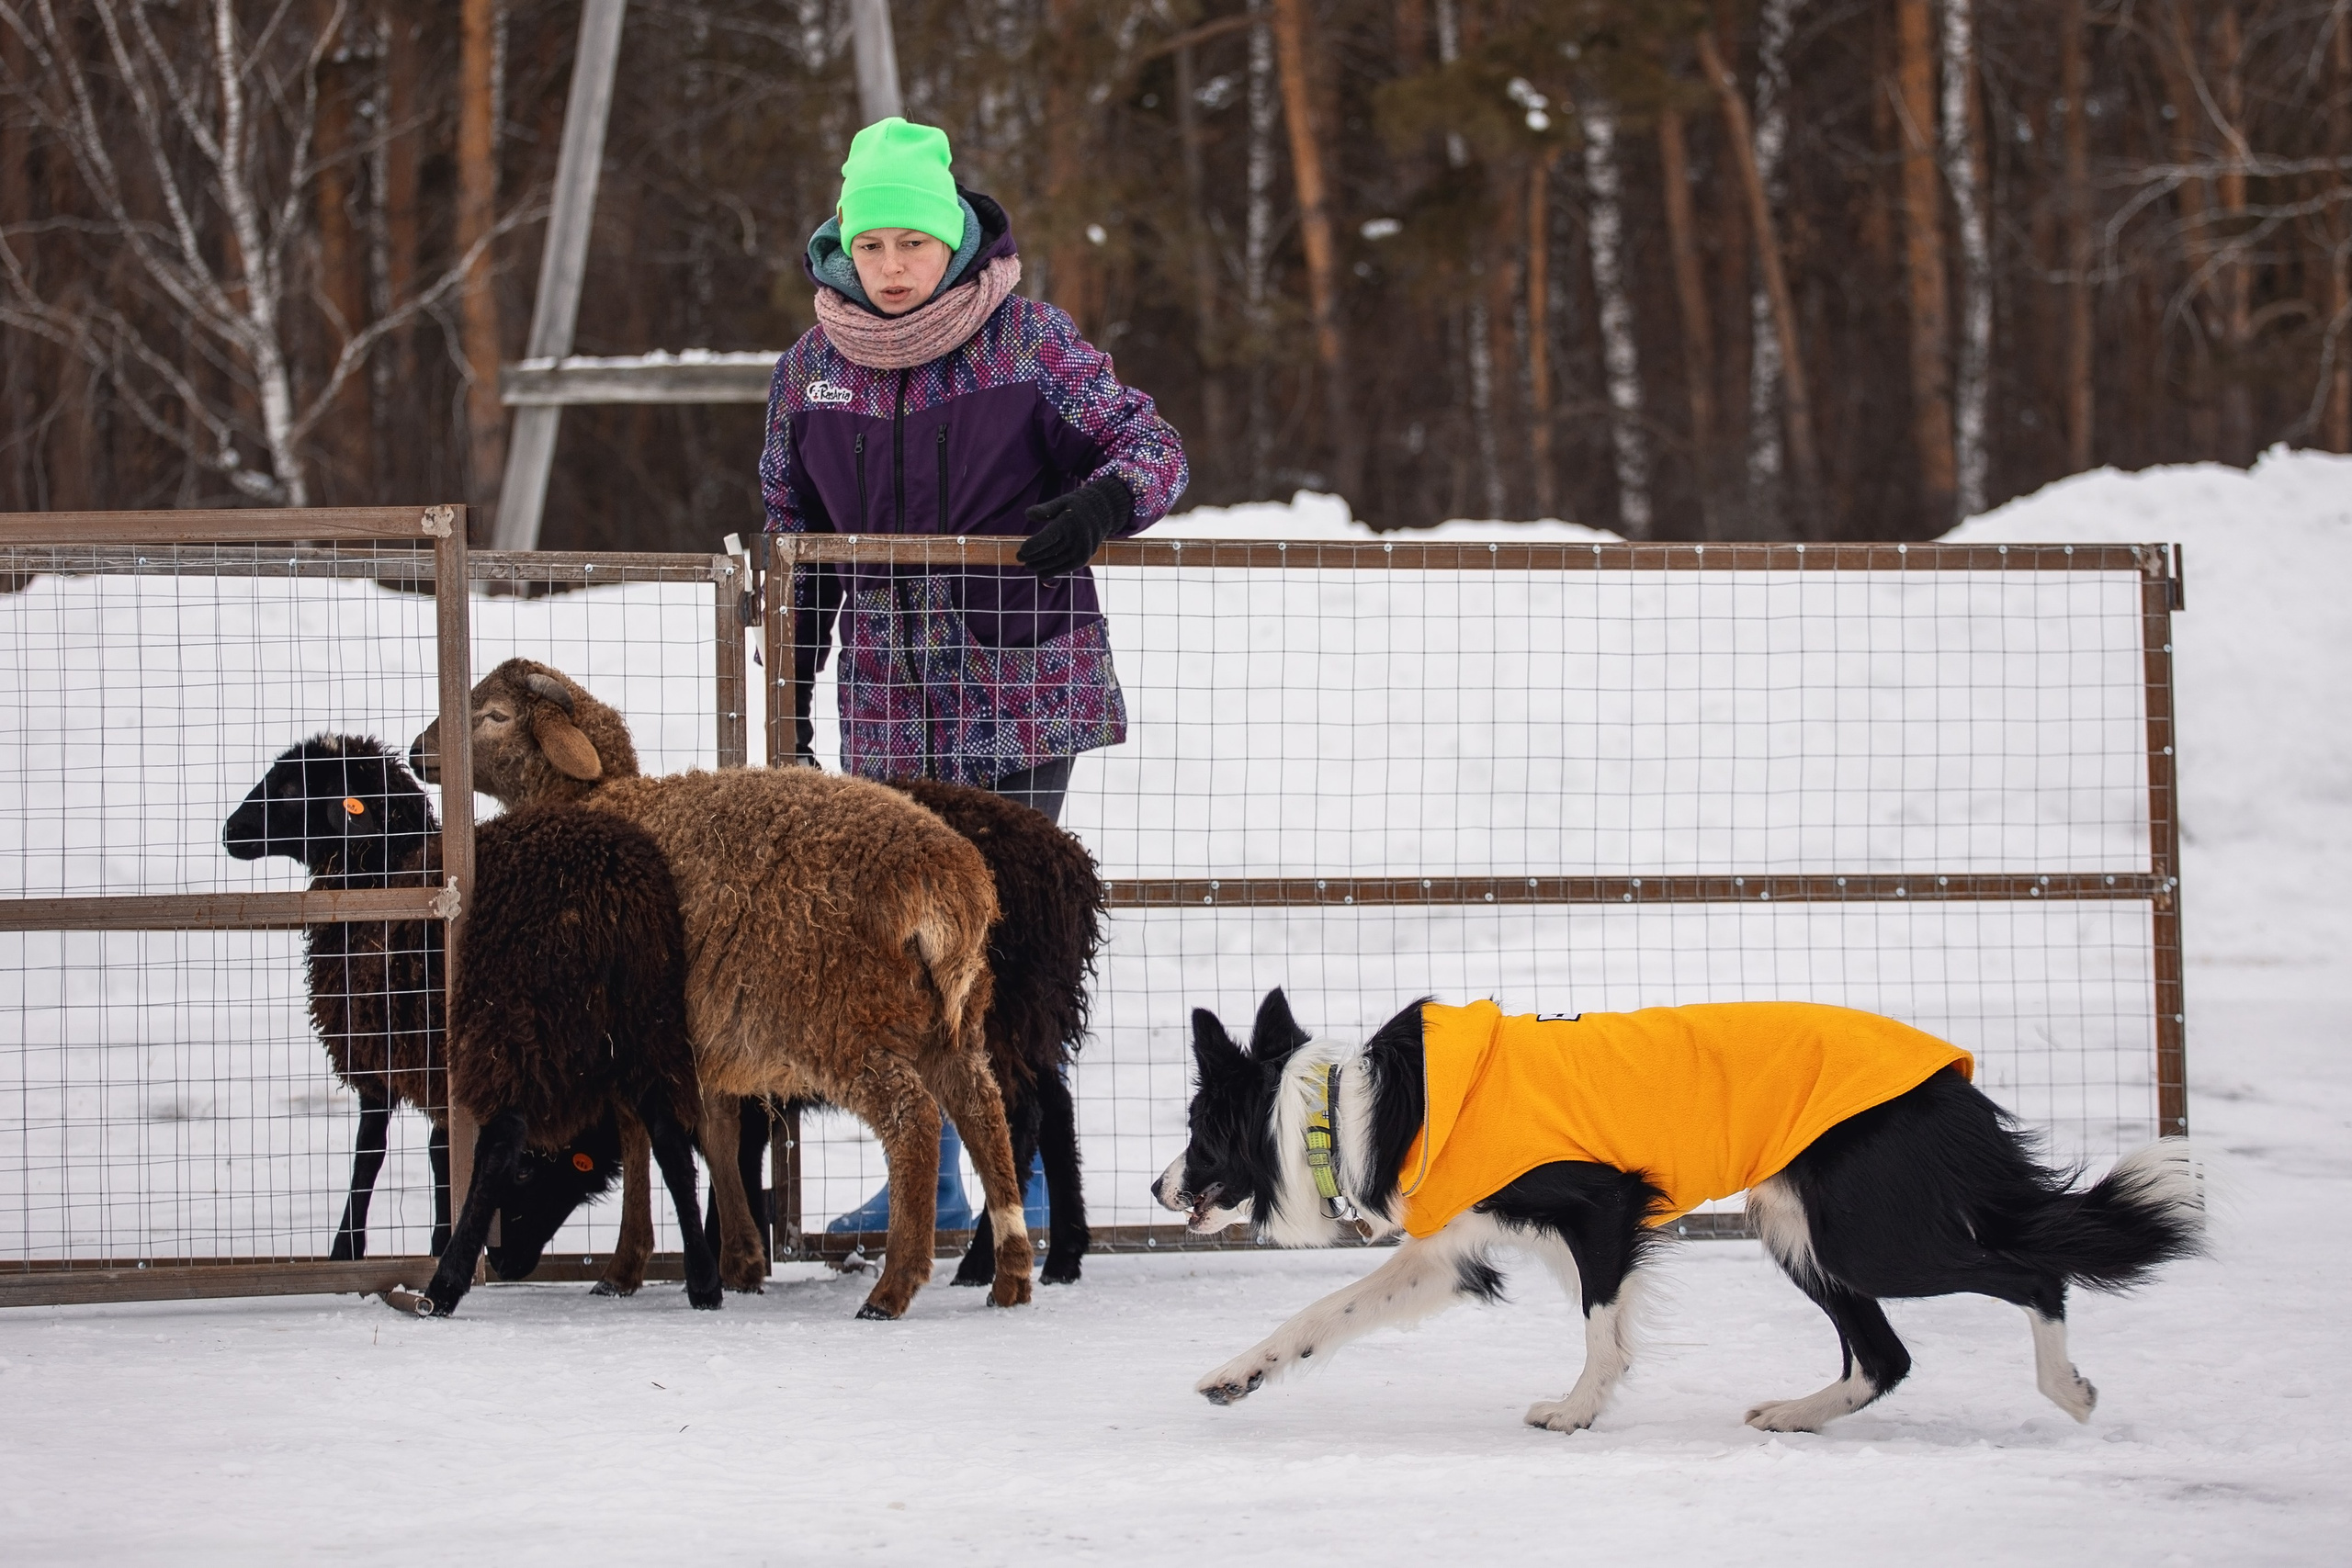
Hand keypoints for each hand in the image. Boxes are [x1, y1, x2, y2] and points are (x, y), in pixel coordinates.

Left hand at [1018, 475, 1132, 579]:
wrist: (1103, 513)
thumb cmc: (1076, 506)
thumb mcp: (1061, 502)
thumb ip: (1045, 509)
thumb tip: (1027, 514)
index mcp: (1069, 523)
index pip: (1048, 537)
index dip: (1034, 546)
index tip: (1021, 550)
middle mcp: (1077, 538)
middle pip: (1049, 551)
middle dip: (1032, 557)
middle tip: (1018, 558)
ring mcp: (1081, 550)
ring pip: (1056, 562)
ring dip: (1040, 566)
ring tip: (1028, 565)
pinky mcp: (1083, 559)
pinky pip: (1065, 568)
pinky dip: (1052, 572)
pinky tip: (1040, 573)